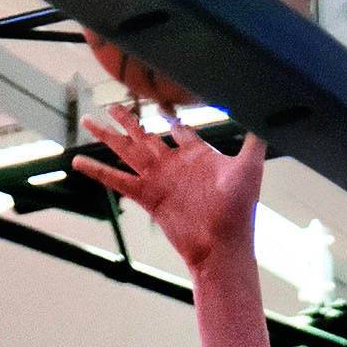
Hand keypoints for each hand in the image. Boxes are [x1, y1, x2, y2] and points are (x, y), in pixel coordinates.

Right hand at [71, 107, 263, 271]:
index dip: (169, 114)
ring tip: (88, 120)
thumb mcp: (249, 166)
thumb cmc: (239, 210)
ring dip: (108, 136)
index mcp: (197, 155)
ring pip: (127, 151)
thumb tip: (268, 108)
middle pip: (145, 135)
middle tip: (111, 104)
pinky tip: (79, 162)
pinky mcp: (147, 197)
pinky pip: (117, 180)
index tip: (158, 100)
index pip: (179, 128)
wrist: (223, 246)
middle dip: (128, 120)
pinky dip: (97, 171)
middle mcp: (174, 165)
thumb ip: (255, 136)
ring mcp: (158, 180)